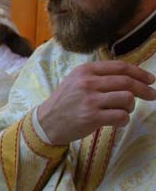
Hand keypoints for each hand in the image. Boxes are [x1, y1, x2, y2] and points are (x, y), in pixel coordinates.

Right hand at [32, 60, 155, 144]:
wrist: (46, 123)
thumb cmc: (65, 102)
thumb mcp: (76, 81)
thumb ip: (99, 76)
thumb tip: (131, 77)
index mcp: (85, 71)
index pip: (120, 67)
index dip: (139, 73)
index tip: (150, 79)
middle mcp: (87, 83)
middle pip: (127, 82)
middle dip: (144, 89)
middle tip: (152, 95)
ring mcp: (89, 100)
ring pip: (127, 98)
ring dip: (131, 106)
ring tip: (124, 111)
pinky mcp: (91, 117)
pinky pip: (121, 116)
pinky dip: (124, 120)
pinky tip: (118, 122)